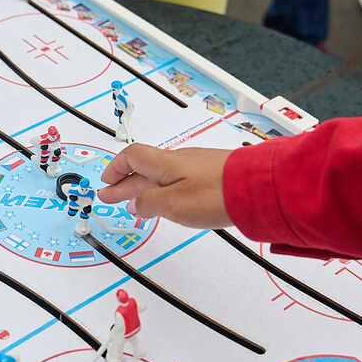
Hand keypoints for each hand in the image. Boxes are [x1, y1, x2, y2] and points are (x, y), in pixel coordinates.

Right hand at [98, 143, 232, 227]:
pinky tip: (167, 201)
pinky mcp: (210, 175)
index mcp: (164, 163)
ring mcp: (195, 166)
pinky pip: (177, 179)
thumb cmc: (217, 193)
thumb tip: (134, 203)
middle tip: (110, 196)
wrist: (256, 187)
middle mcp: (178, 161)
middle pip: (143, 168)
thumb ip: (149, 203)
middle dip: (124, 183)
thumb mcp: (173, 204)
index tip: (105, 183)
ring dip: (143, 188)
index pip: (130, 158)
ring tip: (135, 203)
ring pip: (160, 175)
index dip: (115, 170)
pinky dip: (163, 190)